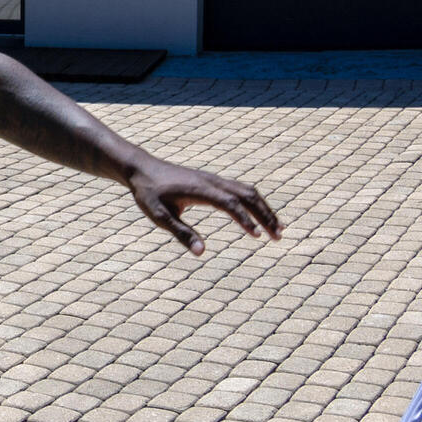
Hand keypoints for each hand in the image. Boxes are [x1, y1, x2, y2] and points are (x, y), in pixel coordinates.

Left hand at [125, 156, 281, 254]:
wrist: (142, 169)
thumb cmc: (149, 193)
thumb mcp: (159, 216)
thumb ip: (181, 233)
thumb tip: (202, 252)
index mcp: (200, 189)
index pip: (230, 204)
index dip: (245, 220)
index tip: (257, 236)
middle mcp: (212, 181)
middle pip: (247, 195)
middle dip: (265, 215)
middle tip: (279, 237)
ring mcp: (214, 180)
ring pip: (247, 191)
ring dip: (264, 209)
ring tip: (277, 229)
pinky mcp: (213, 181)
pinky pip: (240, 190)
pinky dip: (254, 203)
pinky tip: (259, 217)